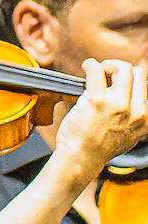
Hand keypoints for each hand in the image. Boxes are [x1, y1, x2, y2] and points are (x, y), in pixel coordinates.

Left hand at [52, 60, 147, 179]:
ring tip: (97, 71)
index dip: (130, 79)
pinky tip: (86, 67)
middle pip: (137, 72)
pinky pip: (97, 70)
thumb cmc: (98, 148)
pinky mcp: (97, 100)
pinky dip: (91, 64)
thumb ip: (134, 120)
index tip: (117, 80)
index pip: (145, 85)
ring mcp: (118, 105)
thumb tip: (131, 104)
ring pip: (122, 68)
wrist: (80, 158)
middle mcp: (136, 110)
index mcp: (145, 118)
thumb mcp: (129, 136)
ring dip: (108, 65)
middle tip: (106, 73)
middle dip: (121, 68)